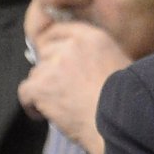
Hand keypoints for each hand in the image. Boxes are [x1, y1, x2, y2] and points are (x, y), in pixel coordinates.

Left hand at [17, 15, 130, 153]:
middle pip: (46, 52)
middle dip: (51, 69)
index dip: (56, 46)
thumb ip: (99, 57)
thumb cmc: (127, 102)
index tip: (57, 60)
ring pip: (36, 73)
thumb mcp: (122, 66)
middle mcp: (71, 47)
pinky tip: (44, 115)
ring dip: (44, 88)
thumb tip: (84, 64)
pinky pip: (25, 91)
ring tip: (59, 105)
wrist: (120, 123)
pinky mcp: (41, 87)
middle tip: (62, 88)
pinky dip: (32, 105)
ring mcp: (54, 66)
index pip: (61, 30)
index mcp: (94, 38)